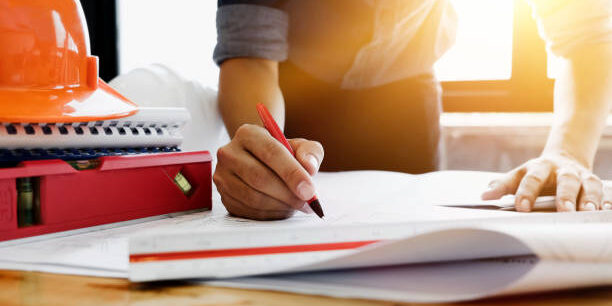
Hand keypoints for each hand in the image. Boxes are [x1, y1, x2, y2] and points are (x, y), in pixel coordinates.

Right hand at [213, 124, 323, 219]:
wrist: (258, 161)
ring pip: (253, 198)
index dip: (292, 173)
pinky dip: (271, 214)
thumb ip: (310, 152)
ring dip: (281, 206)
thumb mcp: (299, 146)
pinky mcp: (224, 197)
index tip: (310, 190)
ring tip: (298, 205)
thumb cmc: (281, 154)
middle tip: (308, 203)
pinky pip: (248, 211)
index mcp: (248, 134)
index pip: (271, 152)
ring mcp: (223, 176)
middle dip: (288, 194)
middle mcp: (229, 153)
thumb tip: (309, 167)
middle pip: (260, 178)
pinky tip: (283, 209)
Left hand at [481, 152, 609, 211]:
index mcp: (539, 168)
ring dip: (590, 198)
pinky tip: (606, 211)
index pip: (531, 179)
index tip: (522, 207)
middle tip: (564, 210)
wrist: (564, 158)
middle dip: (565, 195)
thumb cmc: (537, 173)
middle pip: (565, 180)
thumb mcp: (519, 175)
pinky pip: (605, 192)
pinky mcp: (596, 184)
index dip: (526, 193)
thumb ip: (502, 185)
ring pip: (589, 185)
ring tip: (588, 212)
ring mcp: (582, 177)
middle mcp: (563, 171)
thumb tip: (484, 195)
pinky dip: (607, 201)